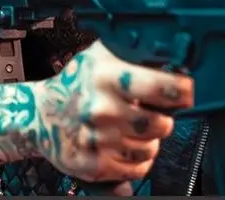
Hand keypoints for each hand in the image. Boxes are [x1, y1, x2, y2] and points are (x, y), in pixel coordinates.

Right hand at [31, 40, 193, 182]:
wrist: (40, 115)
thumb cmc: (75, 84)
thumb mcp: (99, 57)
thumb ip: (132, 53)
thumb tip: (173, 53)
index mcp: (106, 76)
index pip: (162, 86)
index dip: (181, 91)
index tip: (184, 92)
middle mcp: (101, 108)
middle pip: (161, 124)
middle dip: (161, 120)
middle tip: (149, 112)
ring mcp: (97, 139)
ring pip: (151, 149)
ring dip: (148, 141)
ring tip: (130, 129)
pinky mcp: (94, 165)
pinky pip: (137, 170)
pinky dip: (137, 161)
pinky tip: (123, 146)